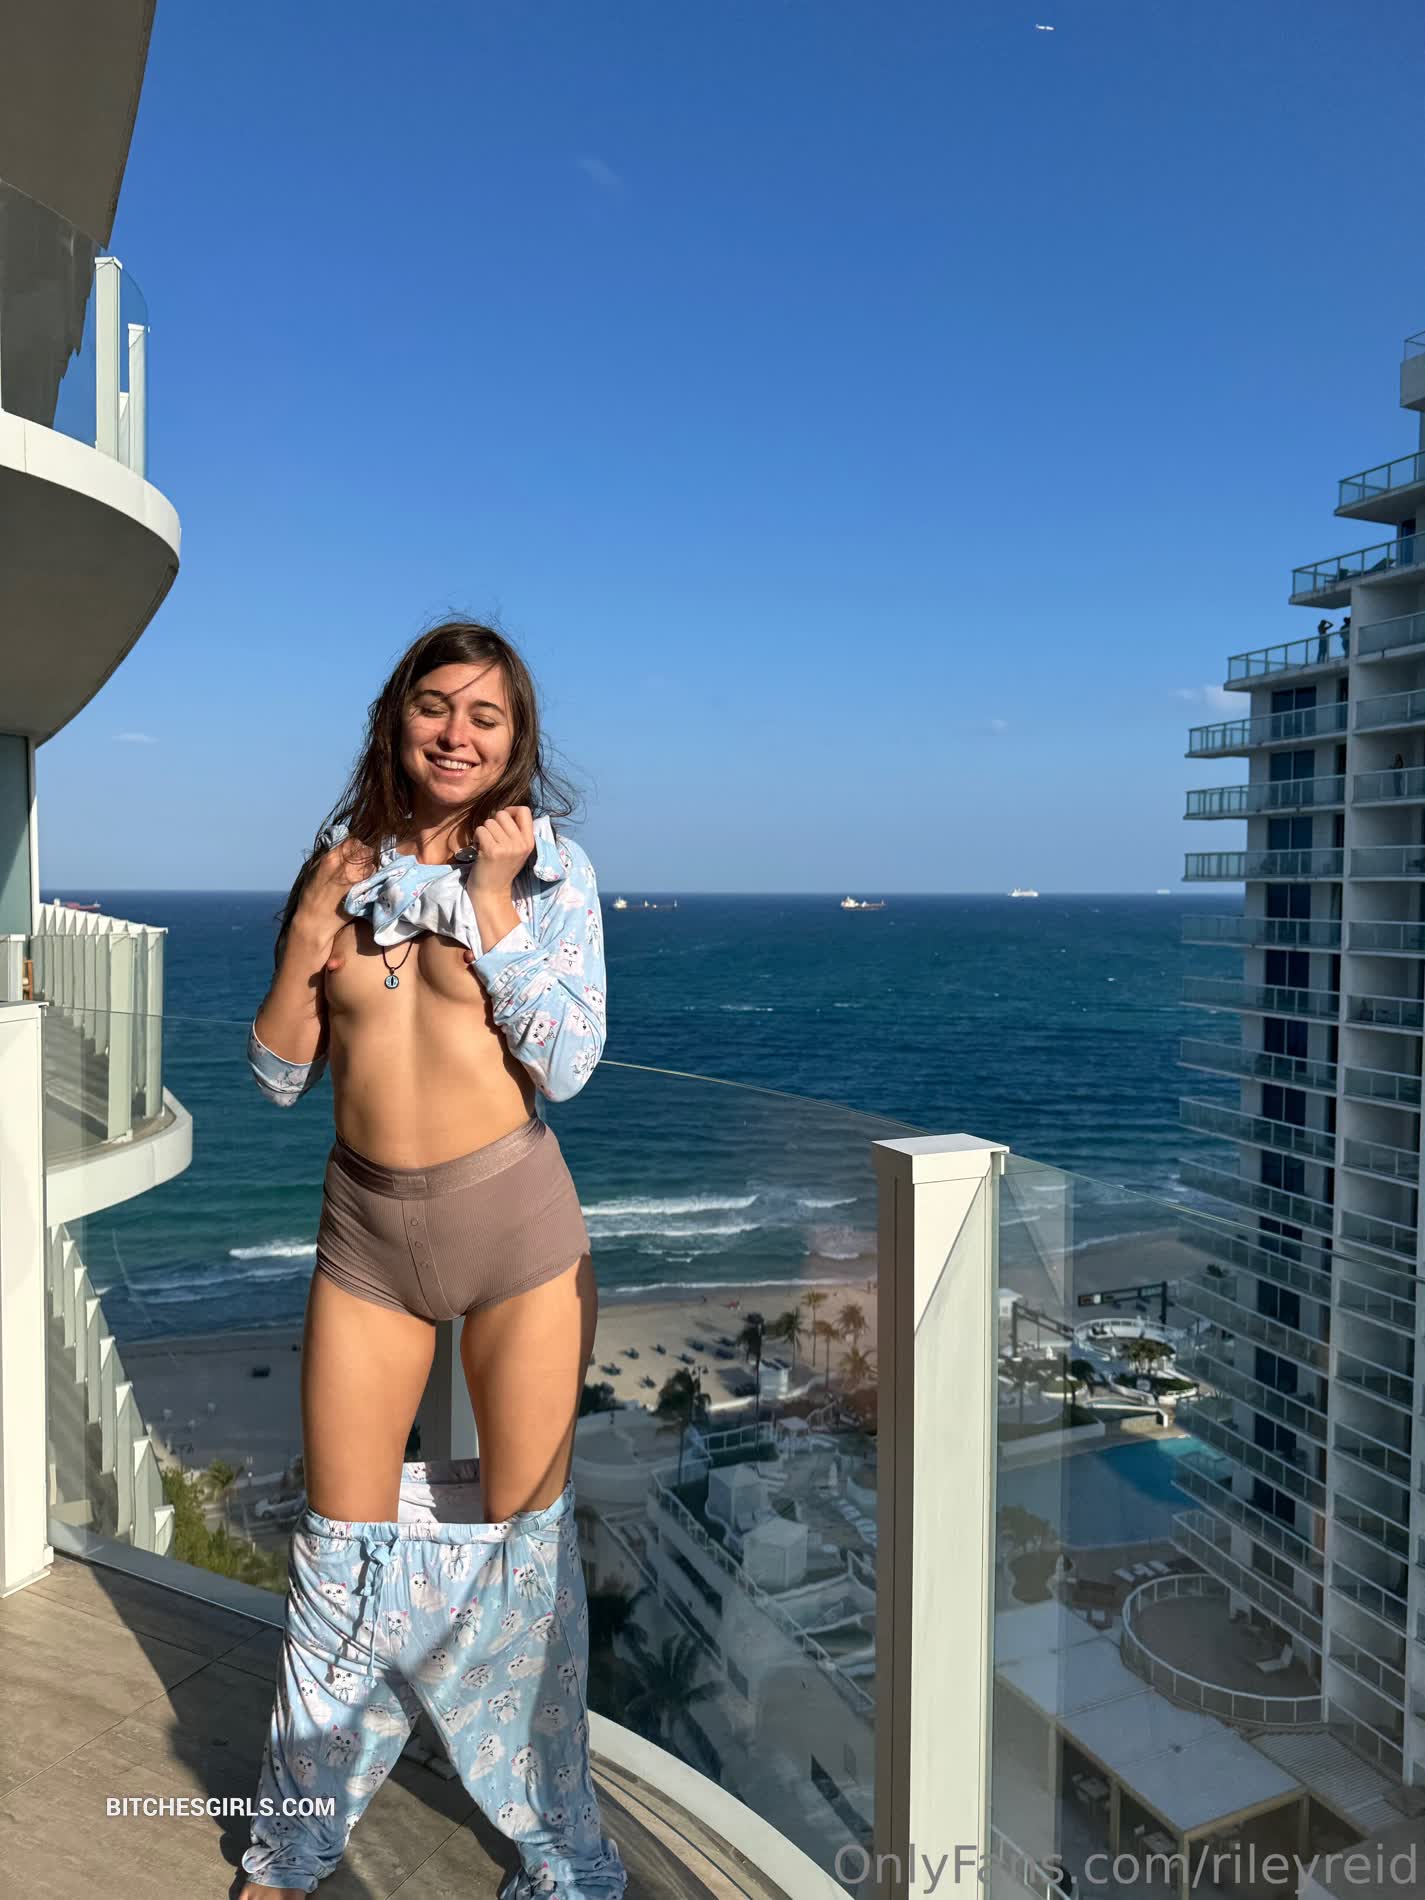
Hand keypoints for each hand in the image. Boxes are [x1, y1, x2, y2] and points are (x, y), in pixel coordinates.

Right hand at [291, 838, 377, 962]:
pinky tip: (365, 883)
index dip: (355, 847)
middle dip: (365, 855)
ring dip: (370, 866)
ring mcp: (356, 879)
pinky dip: (372, 876)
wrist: (314, 923)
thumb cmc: (311, 897)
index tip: (353, 853)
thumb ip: (330, 856)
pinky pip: (374, 876)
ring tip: (362, 874)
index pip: (352, 841)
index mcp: (331, 859)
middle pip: (366, 850)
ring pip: (372, 863)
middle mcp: (345, 866)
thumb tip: (342, 845)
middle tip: (361, 864)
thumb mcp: (315, 869)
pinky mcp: (363, 891)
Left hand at [469, 805, 534, 896]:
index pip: (525, 811)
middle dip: (493, 823)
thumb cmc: (501, 869)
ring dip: (484, 832)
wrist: (491, 893)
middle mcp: (521, 843)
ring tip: (486, 845)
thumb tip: (506, 812)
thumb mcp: (517, 851)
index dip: (511, 810)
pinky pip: (481, 830)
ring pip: (489, 822)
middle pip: (503, 814)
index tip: (503, 822)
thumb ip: (516, 832)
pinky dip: (476, 838)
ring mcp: (508, 847)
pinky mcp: (493, 851)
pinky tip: (479, 849)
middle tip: (492, 838)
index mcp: (529, 842)